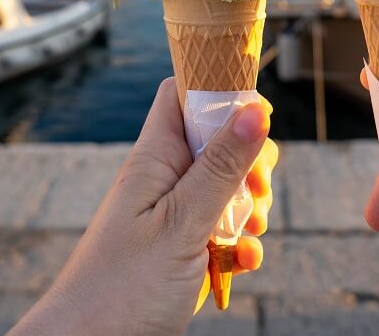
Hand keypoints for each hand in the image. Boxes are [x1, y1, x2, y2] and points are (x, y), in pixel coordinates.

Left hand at [13, 78, 277, 335]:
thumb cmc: (122, 287)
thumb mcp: (181, 223)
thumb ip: (220, 167)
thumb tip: (255, 109)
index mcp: (155, 158)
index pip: (184, 94)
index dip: (220, 90)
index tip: (256, 115)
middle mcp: (164, 180)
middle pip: (218, 141)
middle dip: (250, 163)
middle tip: (256, 190)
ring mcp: (174, 216)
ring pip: (228, 189)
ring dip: (250, 209)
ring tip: (246, 234)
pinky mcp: (184, 251)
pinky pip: (222, 233)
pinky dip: (239, 246)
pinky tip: (239, 264)